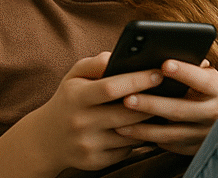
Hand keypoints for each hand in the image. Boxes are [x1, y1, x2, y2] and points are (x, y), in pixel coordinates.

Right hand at [20, 53, 158, 172]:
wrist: (46, 138)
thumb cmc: (68, 101)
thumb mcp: (73, 77)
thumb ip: (93, 64)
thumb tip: (117, 57)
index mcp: (75, 97)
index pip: (110, 87)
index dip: (136, 80)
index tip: (158, 73)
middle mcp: (81, 121)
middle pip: (126, 112)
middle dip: (151, 102)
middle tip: (170, 92)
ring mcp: (88, 143)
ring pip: (130, 133)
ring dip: (148, 122)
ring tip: (162, 110)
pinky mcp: (96, 161)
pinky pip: (126, 150)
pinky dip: (136, 139)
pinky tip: (142, 130)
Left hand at [115, 59, 217, 154]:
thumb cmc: (205, 89)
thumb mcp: (205, 76)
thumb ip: (189, 67)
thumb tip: (163, 52)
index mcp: (217, 90)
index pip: (202, 80)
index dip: (184, 72)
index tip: (164, 64)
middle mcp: (215, 114)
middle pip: (180, 110)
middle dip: (152, 105)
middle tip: (127, 98)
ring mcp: (205, 134)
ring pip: (171, 133)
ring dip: (143, 129)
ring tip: (118, 122)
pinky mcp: (195, 149)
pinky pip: (169, 145)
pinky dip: (147, 139)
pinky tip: (127, 133)